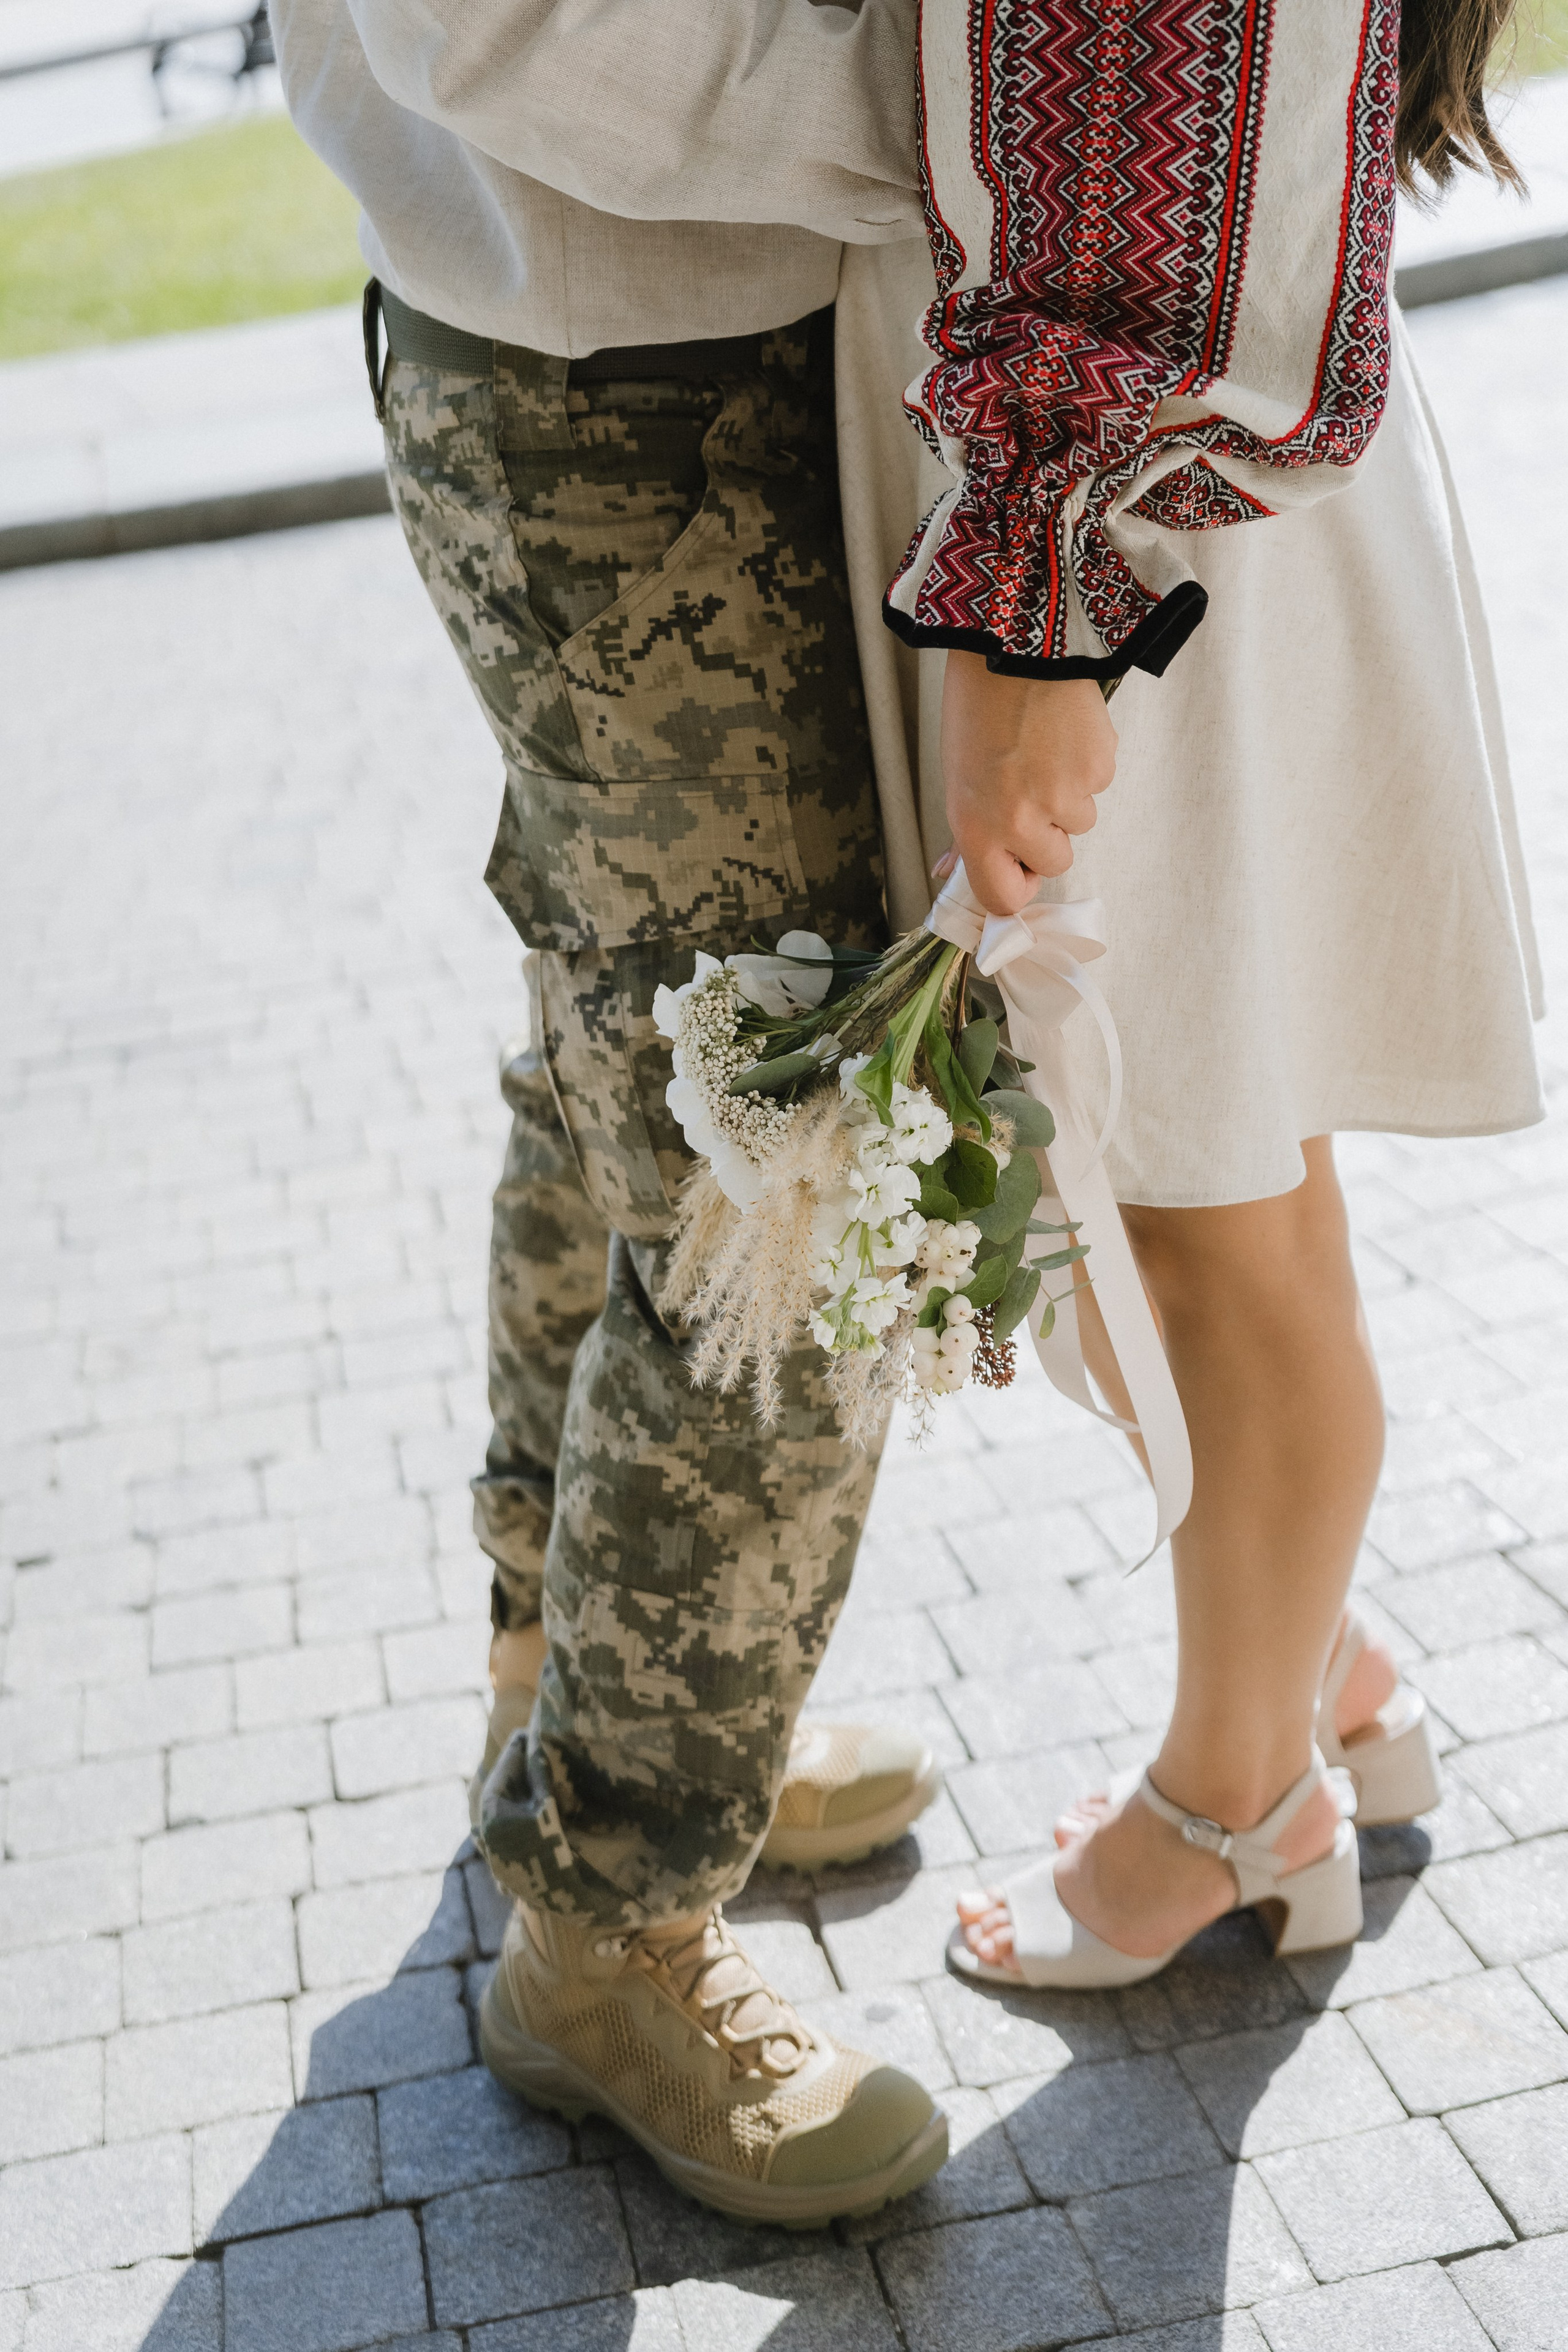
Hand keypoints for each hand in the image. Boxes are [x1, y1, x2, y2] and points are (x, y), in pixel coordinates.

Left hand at [937, 654, 1117, 915]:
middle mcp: (1022, 820)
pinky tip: (1064, 734)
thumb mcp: (957, 776)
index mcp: (978, 827)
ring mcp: (1066, 795)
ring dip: (1067, 798)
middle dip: (1047, 836)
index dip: (1015, 885)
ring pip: (1080, 823)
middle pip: (1054, 864)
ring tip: (1044, 751)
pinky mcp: (1099, 766)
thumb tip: (950, 870)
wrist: (1015, 644)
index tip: (1016, 865)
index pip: (1005, 899)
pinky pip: (1098, 785)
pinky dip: (1086, 767)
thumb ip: (965, 831)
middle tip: (1029, 790)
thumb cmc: (977, 708)